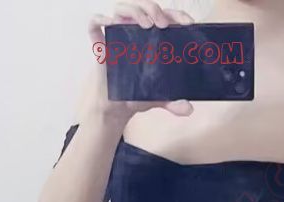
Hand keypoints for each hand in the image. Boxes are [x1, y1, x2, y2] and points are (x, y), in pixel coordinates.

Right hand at [86, 2, 195, 123]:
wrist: (117, 107)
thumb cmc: (138, 94)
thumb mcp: (160, 98)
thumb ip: (174, 102)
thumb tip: (189, 109)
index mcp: (151, 37)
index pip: (164, 17)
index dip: (176, 15)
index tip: (188, 23)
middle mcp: (134, 31)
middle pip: (143, 7)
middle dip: (154, 9)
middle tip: (163, 24)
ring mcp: (116, 36)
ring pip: (121, 8)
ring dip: (134, 10)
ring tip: (147, 24)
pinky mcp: (100, 45)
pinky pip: (94, 25)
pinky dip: (99, 19)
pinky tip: (110, 22)